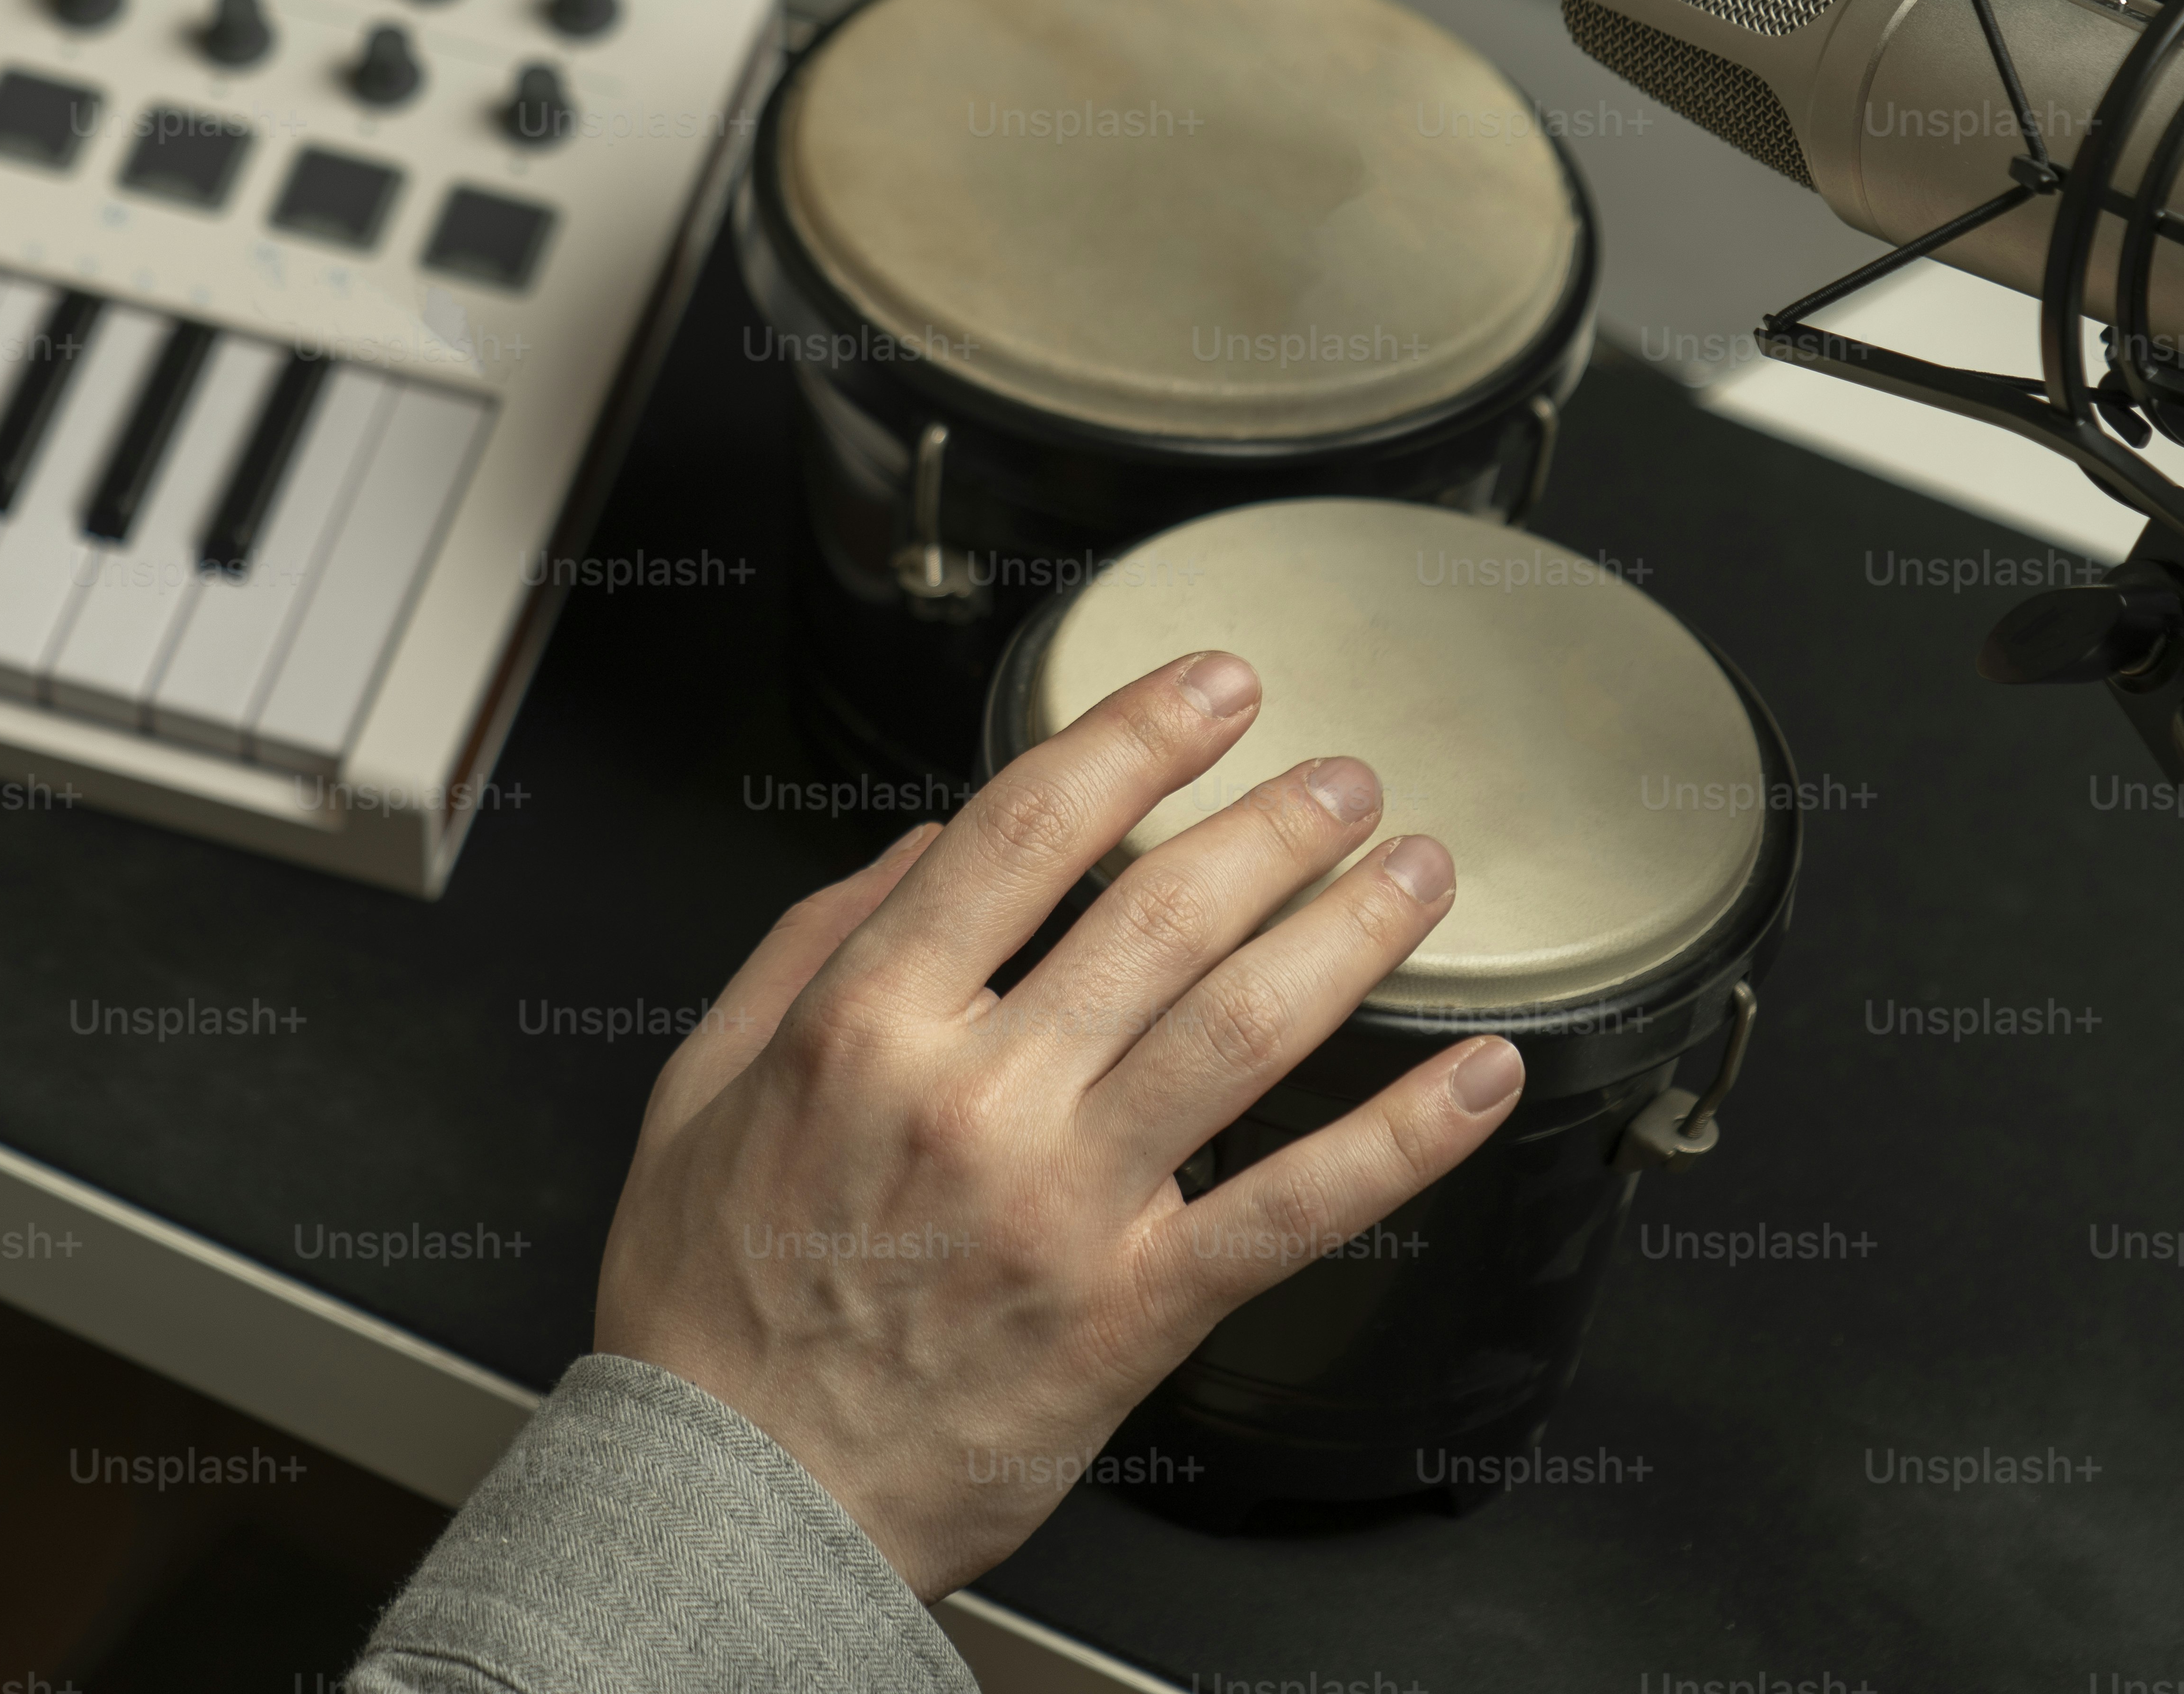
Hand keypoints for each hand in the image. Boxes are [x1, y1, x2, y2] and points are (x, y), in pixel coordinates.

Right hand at [594, 650, 1522, 1599]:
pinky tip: (1477, 1078)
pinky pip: (1290, 1211)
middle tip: (1343, 778)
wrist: (735, 1495)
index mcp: (869, 1024)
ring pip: (1240, 1033)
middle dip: (1272, 825)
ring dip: (1348, 936)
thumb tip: (926, 842)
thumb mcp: (706, 1083)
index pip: (1026, 832)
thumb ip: (813, 942)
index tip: (1211, 688)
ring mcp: (1063, 1206)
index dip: (1135, 737)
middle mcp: (976, 1097)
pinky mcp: (1130, 1313)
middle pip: (1160, 914)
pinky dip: (1400, 1141)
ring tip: (1418, 874)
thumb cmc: (712, 1297)